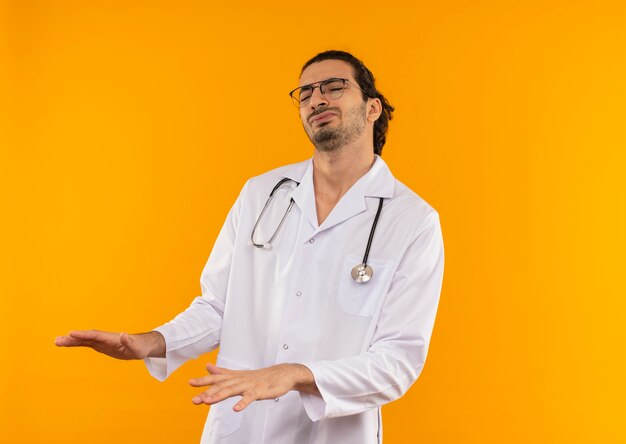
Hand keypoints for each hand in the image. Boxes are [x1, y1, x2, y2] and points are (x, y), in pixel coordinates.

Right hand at [55, 330, 164, 359]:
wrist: (141, 345)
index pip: (95, 335)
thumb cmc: (140, 347)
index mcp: (111, 338)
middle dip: (73, 338)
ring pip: (84, 340)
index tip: (71, 333)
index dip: (83, 334)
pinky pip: (85, 344)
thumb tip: (123, 334)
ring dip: (71, 340)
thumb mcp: (137, 347)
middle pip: (86, 337)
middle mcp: (104, 338)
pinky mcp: (100, 345)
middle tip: (58, 340)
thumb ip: (129, 341)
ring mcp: (101, 341)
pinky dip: (76, 343)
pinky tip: (66, 343)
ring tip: (56, 341)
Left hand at [189, 363, 318, 410]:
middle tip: (195, 399)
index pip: (217, 378)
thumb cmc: (260, 376)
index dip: (203, 380)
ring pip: (232, 390)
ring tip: (208, 401)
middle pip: (221, 385)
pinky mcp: (260, 391)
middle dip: (207, 392)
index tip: (190, 382)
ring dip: (220, 395)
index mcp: (235, 377)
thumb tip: (208, 367)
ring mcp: (250, 385)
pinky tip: (236, 408)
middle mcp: (240, 380)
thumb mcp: (239, 374)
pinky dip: (243, 402)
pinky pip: (250, 397)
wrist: (282, 374)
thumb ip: (222, 372)